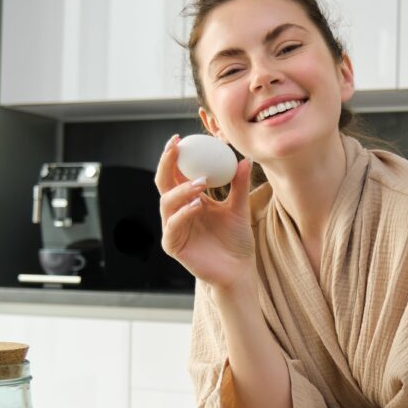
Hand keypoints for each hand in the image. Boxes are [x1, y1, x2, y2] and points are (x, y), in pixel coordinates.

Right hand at [155, 134, 255, 290]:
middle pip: (163, 182)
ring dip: (182, 189)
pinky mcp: (173, 245)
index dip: (175, 155)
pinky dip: (183, 213)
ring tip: (201, 181)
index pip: (176, 172)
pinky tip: (198, 204)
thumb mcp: (240, 208)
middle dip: (167, 163)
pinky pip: (173, 225)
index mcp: (190, 199)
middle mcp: (177, 211)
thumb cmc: (237, 240)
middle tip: (176, 147)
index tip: (181, 137)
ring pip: (166, 202)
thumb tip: (244, 159)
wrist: (239, 270)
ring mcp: (173, 228)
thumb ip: (239, 185)